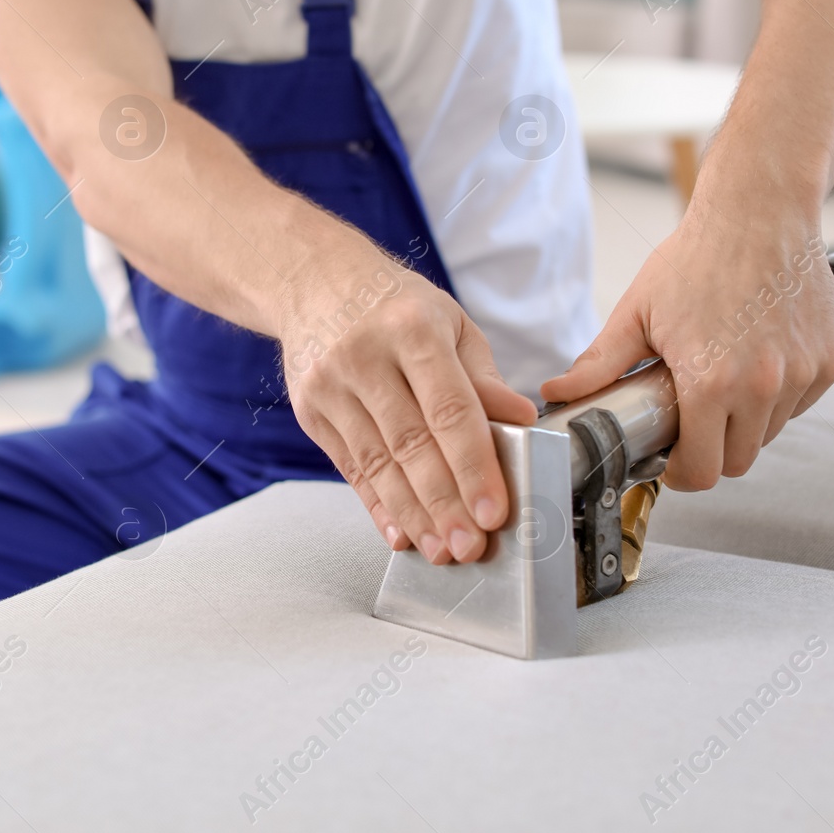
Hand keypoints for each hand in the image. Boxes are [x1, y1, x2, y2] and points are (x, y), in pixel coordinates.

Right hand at [280, 249, 536, 562]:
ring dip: (413, 515)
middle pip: (411, 445)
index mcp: (412, 329)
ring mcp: (331, 385)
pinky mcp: (310, 410)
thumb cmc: (395, 305)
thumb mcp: (449, 323)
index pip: (450, 410)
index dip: (474, 466)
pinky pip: (350, 468)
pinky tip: (402, 532)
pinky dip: (378, 505)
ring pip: (378, 464)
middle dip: (445, 504)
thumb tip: (522, 421)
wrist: (313, 282)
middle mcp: (366, 356)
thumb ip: (483, 378)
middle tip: (471, 547)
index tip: (494, 511)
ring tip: (442, 550)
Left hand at [541, 203, 833, 490]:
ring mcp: (802, 375)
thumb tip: (558, 391)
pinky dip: (778, 397)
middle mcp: (764, 386)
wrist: (760, 212)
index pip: (702, 471)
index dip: (682, 473)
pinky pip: (799, 404)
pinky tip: (754, 361)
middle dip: (711, 452)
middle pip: (738, 462)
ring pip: (770, 434)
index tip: (672, 460)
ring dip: (745, 423)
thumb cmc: (699, 255)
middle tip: (691, 421)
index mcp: (712, 382)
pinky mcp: (830, 361)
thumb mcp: (637, 312)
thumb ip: (599, 363)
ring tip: (722, 380)